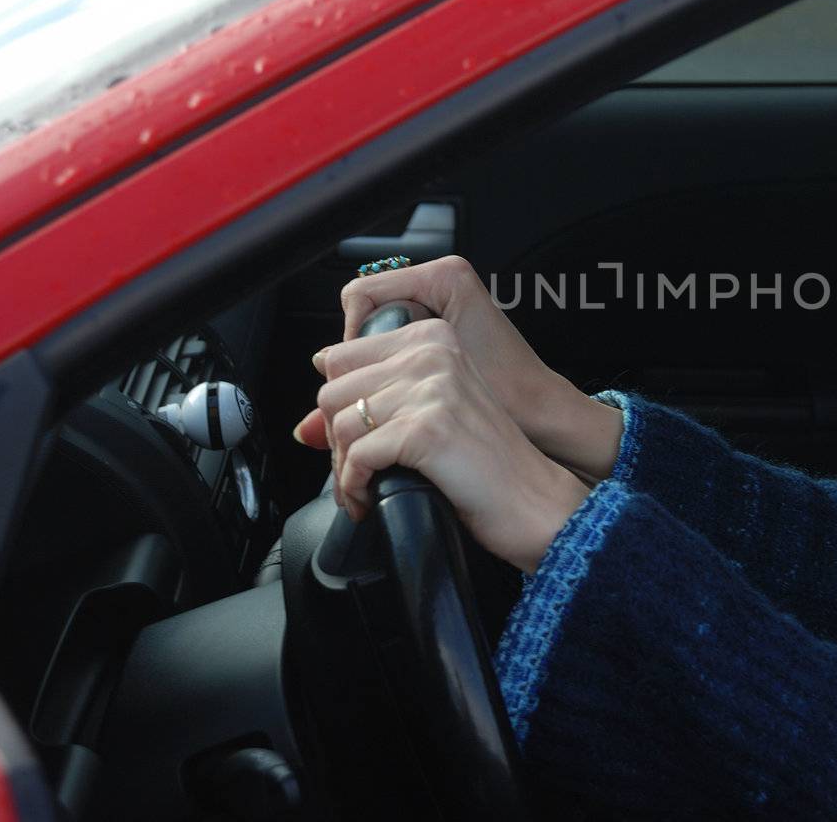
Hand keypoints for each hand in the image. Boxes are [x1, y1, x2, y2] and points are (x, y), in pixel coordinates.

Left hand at [312, 318, 588, 572]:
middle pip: (333, 390)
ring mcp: (431, 387)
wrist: (535, 500)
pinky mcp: (426, 428)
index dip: (341, 407)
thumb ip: (375, 405)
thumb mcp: (432, 415)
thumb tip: (302, 427)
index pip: (341, 358)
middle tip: (360, 470)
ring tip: (364, 490)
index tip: (357, 439)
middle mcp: (432, 352)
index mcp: (433, 337)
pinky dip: (354, 487)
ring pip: (340, 425)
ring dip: (343, 469)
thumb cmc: (489, 462)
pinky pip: (357, 457)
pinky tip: (371, 500)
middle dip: (337, 440)